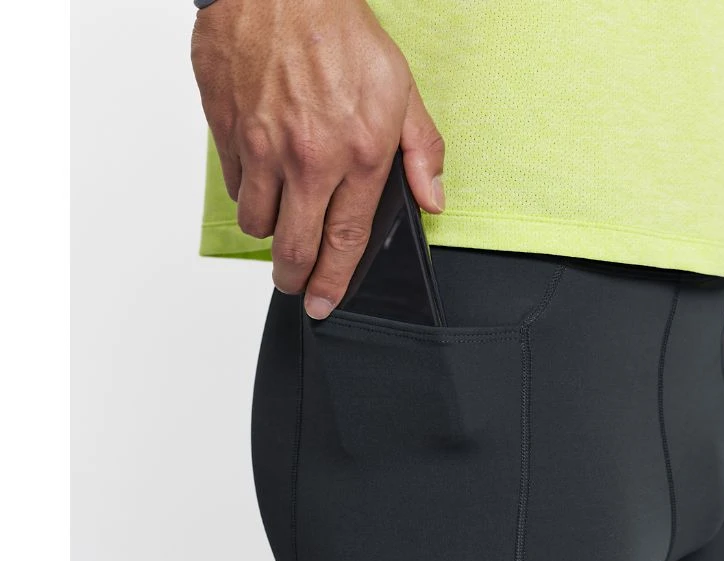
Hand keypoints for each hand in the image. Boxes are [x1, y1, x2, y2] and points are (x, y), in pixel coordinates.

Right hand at [191, 0, 445, 318]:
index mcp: (357, 153)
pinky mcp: (228, 133)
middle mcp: (308, 159)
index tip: (323, 302)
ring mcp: (263, 148)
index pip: (345, 240)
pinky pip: (235, 186)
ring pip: (257, 223)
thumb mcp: (401, 89)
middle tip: (295, 284)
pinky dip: (248, 192)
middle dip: (294, 277)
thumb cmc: (339, 32)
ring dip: (270, 232)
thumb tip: (432, 199)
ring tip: (283, 218)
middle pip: (293, 247)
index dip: (333, 281)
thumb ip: (421, 150)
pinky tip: (263, 177)